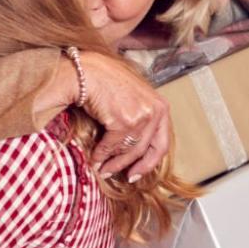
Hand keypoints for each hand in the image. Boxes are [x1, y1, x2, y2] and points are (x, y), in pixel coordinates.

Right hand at [79, 52, 170, 180]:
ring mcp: (141, 116)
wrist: (86, 72)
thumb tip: (134, 147)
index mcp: (161, 106)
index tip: (137, 173)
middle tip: (118, 176)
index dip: (149, 162)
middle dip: (129, 167)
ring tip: (102, 169)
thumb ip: (141, 117)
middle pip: (145, 150)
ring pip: (128, 151)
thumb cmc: (106, 81)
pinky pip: (112, 146)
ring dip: (112, 164)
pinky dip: (101, 155)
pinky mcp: (124, 121)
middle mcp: (156, 111)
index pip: (162, 143)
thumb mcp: (133, 97)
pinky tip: (94, 158)